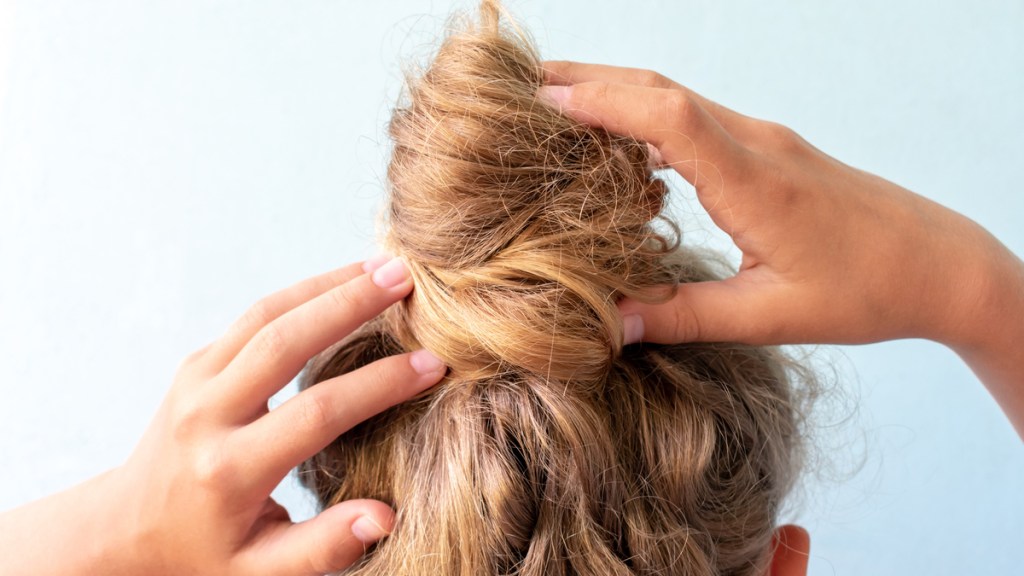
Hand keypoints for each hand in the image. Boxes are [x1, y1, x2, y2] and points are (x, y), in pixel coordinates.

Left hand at [0, 257, 446, 575]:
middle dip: (350, 304)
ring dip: (327, 284)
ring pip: (266, 314)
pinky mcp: (196, 362)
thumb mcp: (259, 573)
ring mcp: (195, 381)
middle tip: (405, 278)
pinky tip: (343, 282)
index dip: (379, 385)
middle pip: (284, 342)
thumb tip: (385, 516)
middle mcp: (206, 415)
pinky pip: (254, 316)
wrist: (127, 529)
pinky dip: (302, 292)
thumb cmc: (205, 555)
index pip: (316, 413)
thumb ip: (323, 549)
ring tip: (382, 266)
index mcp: (228, 470)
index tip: (433, 365)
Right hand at [539, 61, 1023, 436]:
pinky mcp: (769, 149)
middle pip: (661, 87)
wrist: (940, 263)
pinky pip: (695, 117)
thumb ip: (685, 316)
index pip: (667, 115)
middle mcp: (757, 144)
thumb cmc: (865, 290)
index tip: (543, 102)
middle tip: (526, 88)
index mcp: (755, 181)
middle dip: (591, 80)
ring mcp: (764, 140)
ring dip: (616, 92)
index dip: (601, 101)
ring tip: (556, 106)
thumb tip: (610, 323)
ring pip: (676, 96)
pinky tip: (620, 140)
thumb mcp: (770, 316)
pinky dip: (647, 115)